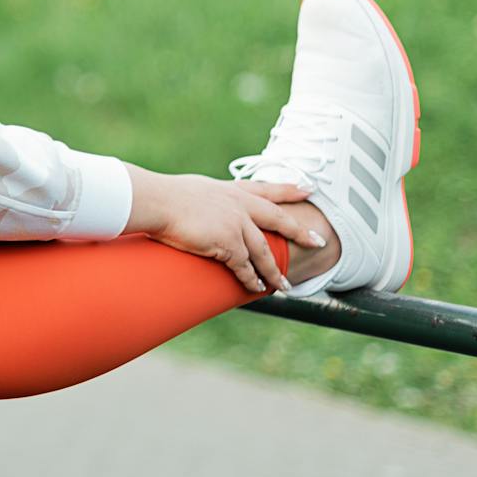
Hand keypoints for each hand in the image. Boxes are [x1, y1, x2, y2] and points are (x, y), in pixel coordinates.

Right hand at [130, 170, 325, 295]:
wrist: (157, 202)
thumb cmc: (164, 195)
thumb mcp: (193, 190)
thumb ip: (205, 200)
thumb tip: (200, 208)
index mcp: (231, 191)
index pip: (266, 188)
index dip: (288, 189)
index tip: (308, 189)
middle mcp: (239, 206)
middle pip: (277, 219)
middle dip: (299, 231)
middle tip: (319, 241)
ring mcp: (236, 224)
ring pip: (263, 251)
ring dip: (274, 271)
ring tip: (284, 286)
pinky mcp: (227, 243)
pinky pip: (244, 267)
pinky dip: (251, 279)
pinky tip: (258, 288)